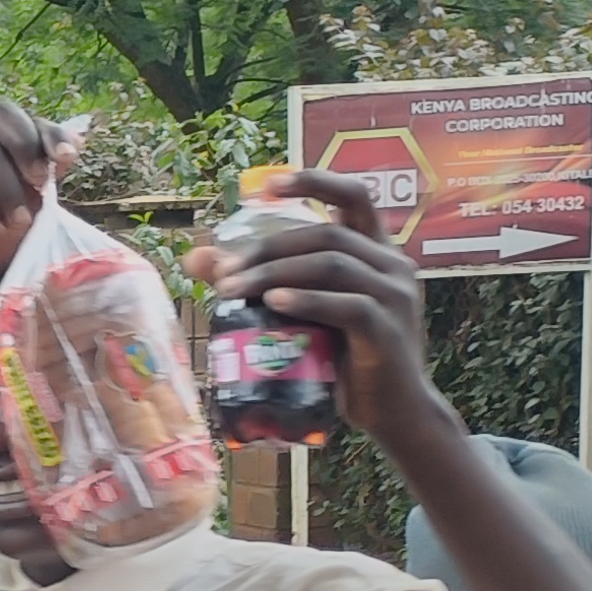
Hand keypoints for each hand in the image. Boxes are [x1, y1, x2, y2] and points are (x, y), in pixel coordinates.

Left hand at [187, 171, 447, 439]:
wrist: (390, 409)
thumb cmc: (343, 355)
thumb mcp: (302, 310)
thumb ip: (261, 279)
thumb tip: (195, 257)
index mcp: (375, 251)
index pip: (354, 197)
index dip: (314, 181)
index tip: (265, 187)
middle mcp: (392, 264)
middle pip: (326, 236)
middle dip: (268, 248)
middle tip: (223, 274)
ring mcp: (395, 296)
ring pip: (332, 265)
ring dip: (275, 273)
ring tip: (231, 291)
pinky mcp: (389, 330)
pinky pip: (348, 306)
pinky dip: (307, 300)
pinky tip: (274, 302)